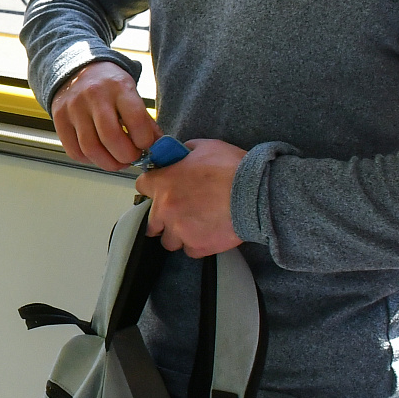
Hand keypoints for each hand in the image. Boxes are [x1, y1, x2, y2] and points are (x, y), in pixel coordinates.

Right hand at [50, 61, 162, 171]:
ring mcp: (74, 107)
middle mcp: (94, 95)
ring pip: (90, 148)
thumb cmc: (110, 85)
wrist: (78, 68)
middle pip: (111, 138)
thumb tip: (156, 148)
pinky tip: (98, 155)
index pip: (135, 120)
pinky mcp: (59, 118)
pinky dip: (88, 160)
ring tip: (117, 162)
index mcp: (119, 86)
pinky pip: (73, 150)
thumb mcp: (131, 93)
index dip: (144, 141)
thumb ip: (144, 120)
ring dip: (108, 163)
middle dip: (126, 157)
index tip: (145, 145)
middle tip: (131, 158)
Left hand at [138, 138, 247, 258]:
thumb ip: (186, 151)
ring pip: (169, 241)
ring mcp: (180, 231)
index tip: (161, 189)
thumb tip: (181, 154)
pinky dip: (197, 244)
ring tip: (196, 226)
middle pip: (151, 222)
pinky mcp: (197, 246)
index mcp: (164, 183)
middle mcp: (166, 209)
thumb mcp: (206, 147)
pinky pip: (189, 250)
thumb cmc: (231, 168)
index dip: (152, 186)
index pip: (142, 186)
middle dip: (163, 218)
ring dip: (179, 234)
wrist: (256, 195)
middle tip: (181, 211)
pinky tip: (209, 233)